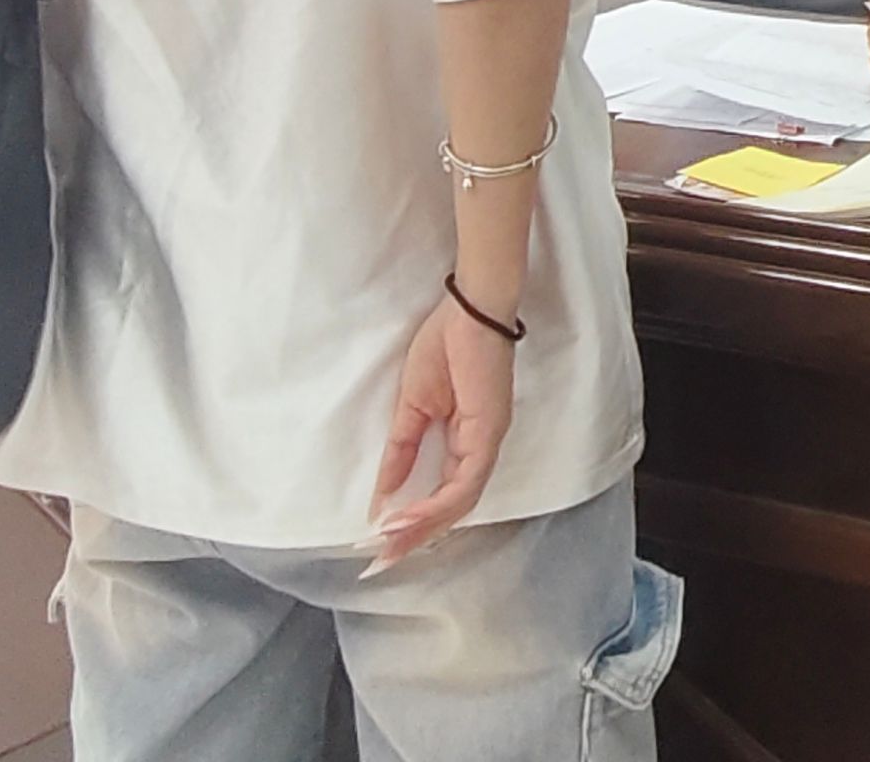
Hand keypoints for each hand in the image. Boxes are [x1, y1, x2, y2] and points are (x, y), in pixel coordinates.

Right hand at [367, 294, 517, 566]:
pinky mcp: (488, 431)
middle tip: (380, 560)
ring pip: (461, 502)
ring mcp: (488, 441)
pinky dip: (436, 504)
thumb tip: (384, 491)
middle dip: (416, 536)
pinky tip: (407, 516)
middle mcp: (482, 447)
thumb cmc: (446, 345)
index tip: (380, 541)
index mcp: (468, 440)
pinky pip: (465, 481)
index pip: (445, 494)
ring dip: (423, 526)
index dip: (415, 521)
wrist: (471, 309)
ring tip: (388, 543)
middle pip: (454, 507)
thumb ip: (402, 448)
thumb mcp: (413, 405)